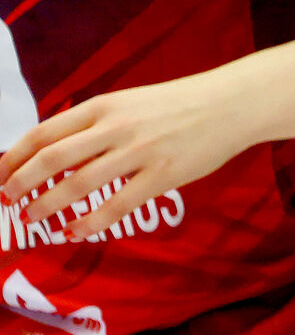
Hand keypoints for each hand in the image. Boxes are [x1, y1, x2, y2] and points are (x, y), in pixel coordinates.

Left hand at [0, 76, 251, 238]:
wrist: (232, 103)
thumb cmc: (179, 104)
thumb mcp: (130, 102)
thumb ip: (95, 124)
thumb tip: (53, 154)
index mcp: (104, 105)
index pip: (44, 133)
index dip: (13, 157)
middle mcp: (117, 127)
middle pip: (52, 159)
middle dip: (20, 184)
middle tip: (7, 200)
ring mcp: (140, 151)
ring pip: (79, 184)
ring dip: (48, 205)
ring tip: (32, 218)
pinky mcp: (164, 174)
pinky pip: (118, 205)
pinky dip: (90, 222)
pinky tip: (74, 231)